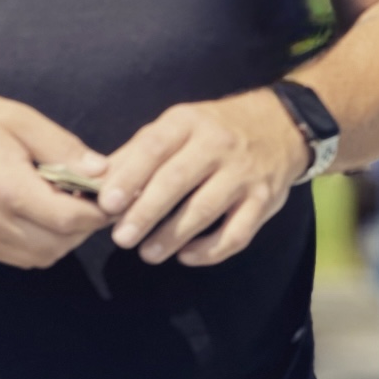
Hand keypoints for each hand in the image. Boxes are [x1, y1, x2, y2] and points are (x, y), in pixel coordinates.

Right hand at [0, 90, 111, 268]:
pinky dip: (39, 244)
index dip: (98, 212)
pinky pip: (18, 257)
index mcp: (8, 189)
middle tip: (91, 199)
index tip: (112, 196)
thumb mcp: (18, 119)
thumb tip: (101, 171)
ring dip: (62, 238)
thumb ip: (61, 147)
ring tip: (66, 205)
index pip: (69, 219)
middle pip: (59, 244)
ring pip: (41, 257)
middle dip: (83, 226)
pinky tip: (39, 215)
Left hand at [97, 89, 309, 266]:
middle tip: (121, 237)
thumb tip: (98, 178)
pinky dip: (210, 250)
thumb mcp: (178, 125)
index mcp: (188, 122)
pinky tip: (186, 257)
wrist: (280, 125)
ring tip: (147, 253)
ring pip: (204, 210)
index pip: (154, 147)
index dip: (130, 175)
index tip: (107, 202)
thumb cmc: (214, 128)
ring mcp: (243, 174)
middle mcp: (217, 145)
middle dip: (146, 212)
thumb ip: (139, 151)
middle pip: (177, 180)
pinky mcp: (264, 201)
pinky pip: (237, 233)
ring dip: (173, 235)